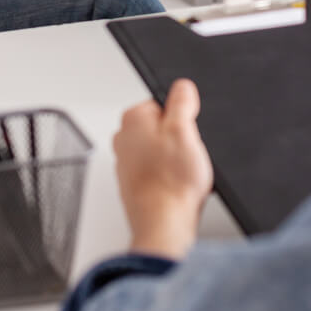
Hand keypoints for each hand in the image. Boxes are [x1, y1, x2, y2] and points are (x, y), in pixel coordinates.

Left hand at [114, 79, 213, 260]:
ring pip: (161, 151)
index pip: (164, 104)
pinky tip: (176, 187)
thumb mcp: (185, 130)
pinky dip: (169, 178)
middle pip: (162, 128)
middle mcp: (123, 138)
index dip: (183, 119)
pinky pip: (157, 172)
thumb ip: (182, 101)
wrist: (164, 224)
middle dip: (179, 141)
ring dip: (174, 161)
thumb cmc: (171, 182)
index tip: (187, 134)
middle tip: (185, 156)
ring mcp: (126, 162)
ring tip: (181, 175)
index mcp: (132, 118)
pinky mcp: (134, 182)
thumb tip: (182, 86)